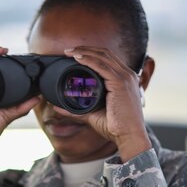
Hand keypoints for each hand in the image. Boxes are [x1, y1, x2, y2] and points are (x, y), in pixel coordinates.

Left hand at [59, 46, 151, 161]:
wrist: (129, 136)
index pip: (107, 59)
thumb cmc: (115, 127)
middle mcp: (127, 76)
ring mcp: (125, 78)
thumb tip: (57, 107)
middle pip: (105, 54)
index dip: (90, 54)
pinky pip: (102, 66)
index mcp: (124, 80)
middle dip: (85, 49)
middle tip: (68, 50)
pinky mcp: (120, 83)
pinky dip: (89, 60)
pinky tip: (78, 58)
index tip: (73, 55)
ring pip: (103, 56)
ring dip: (84, 52)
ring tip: (69, 51)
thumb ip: (75, 110)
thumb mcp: (92, 115)